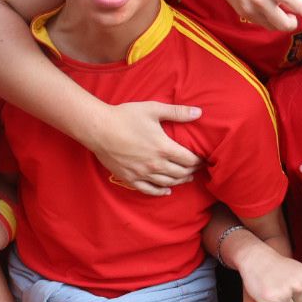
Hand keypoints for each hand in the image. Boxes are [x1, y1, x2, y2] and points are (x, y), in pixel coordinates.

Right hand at [87, 100, 202, 195]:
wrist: (98, 128)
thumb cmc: (125, 116)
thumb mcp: (153, 109)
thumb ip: (177, 112)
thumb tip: (199, 112)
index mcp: (163, 148)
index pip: (189, 160)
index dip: (199, 161)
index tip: (203, 159)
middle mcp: (155, 164)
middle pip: (181, 173)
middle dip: (192, 171)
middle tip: (197, 168)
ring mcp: (142, 173)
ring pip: (167, 183)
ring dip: (180, 181)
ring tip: (187, 177)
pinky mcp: (130, 178)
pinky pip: (148, 190)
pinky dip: (160, 191)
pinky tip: (167, 191)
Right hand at [211, 0, 301, 31]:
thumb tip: (293, 10)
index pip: (292, 1)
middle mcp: (260, 0)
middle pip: (283, 24)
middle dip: (291, 23)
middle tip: (293, 16)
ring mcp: (250, 9)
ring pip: (272, 27)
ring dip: (279, 22)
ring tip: (278, 11)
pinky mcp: (243, 13)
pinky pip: (261, 23)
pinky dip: (268, 20)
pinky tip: (266, 10)